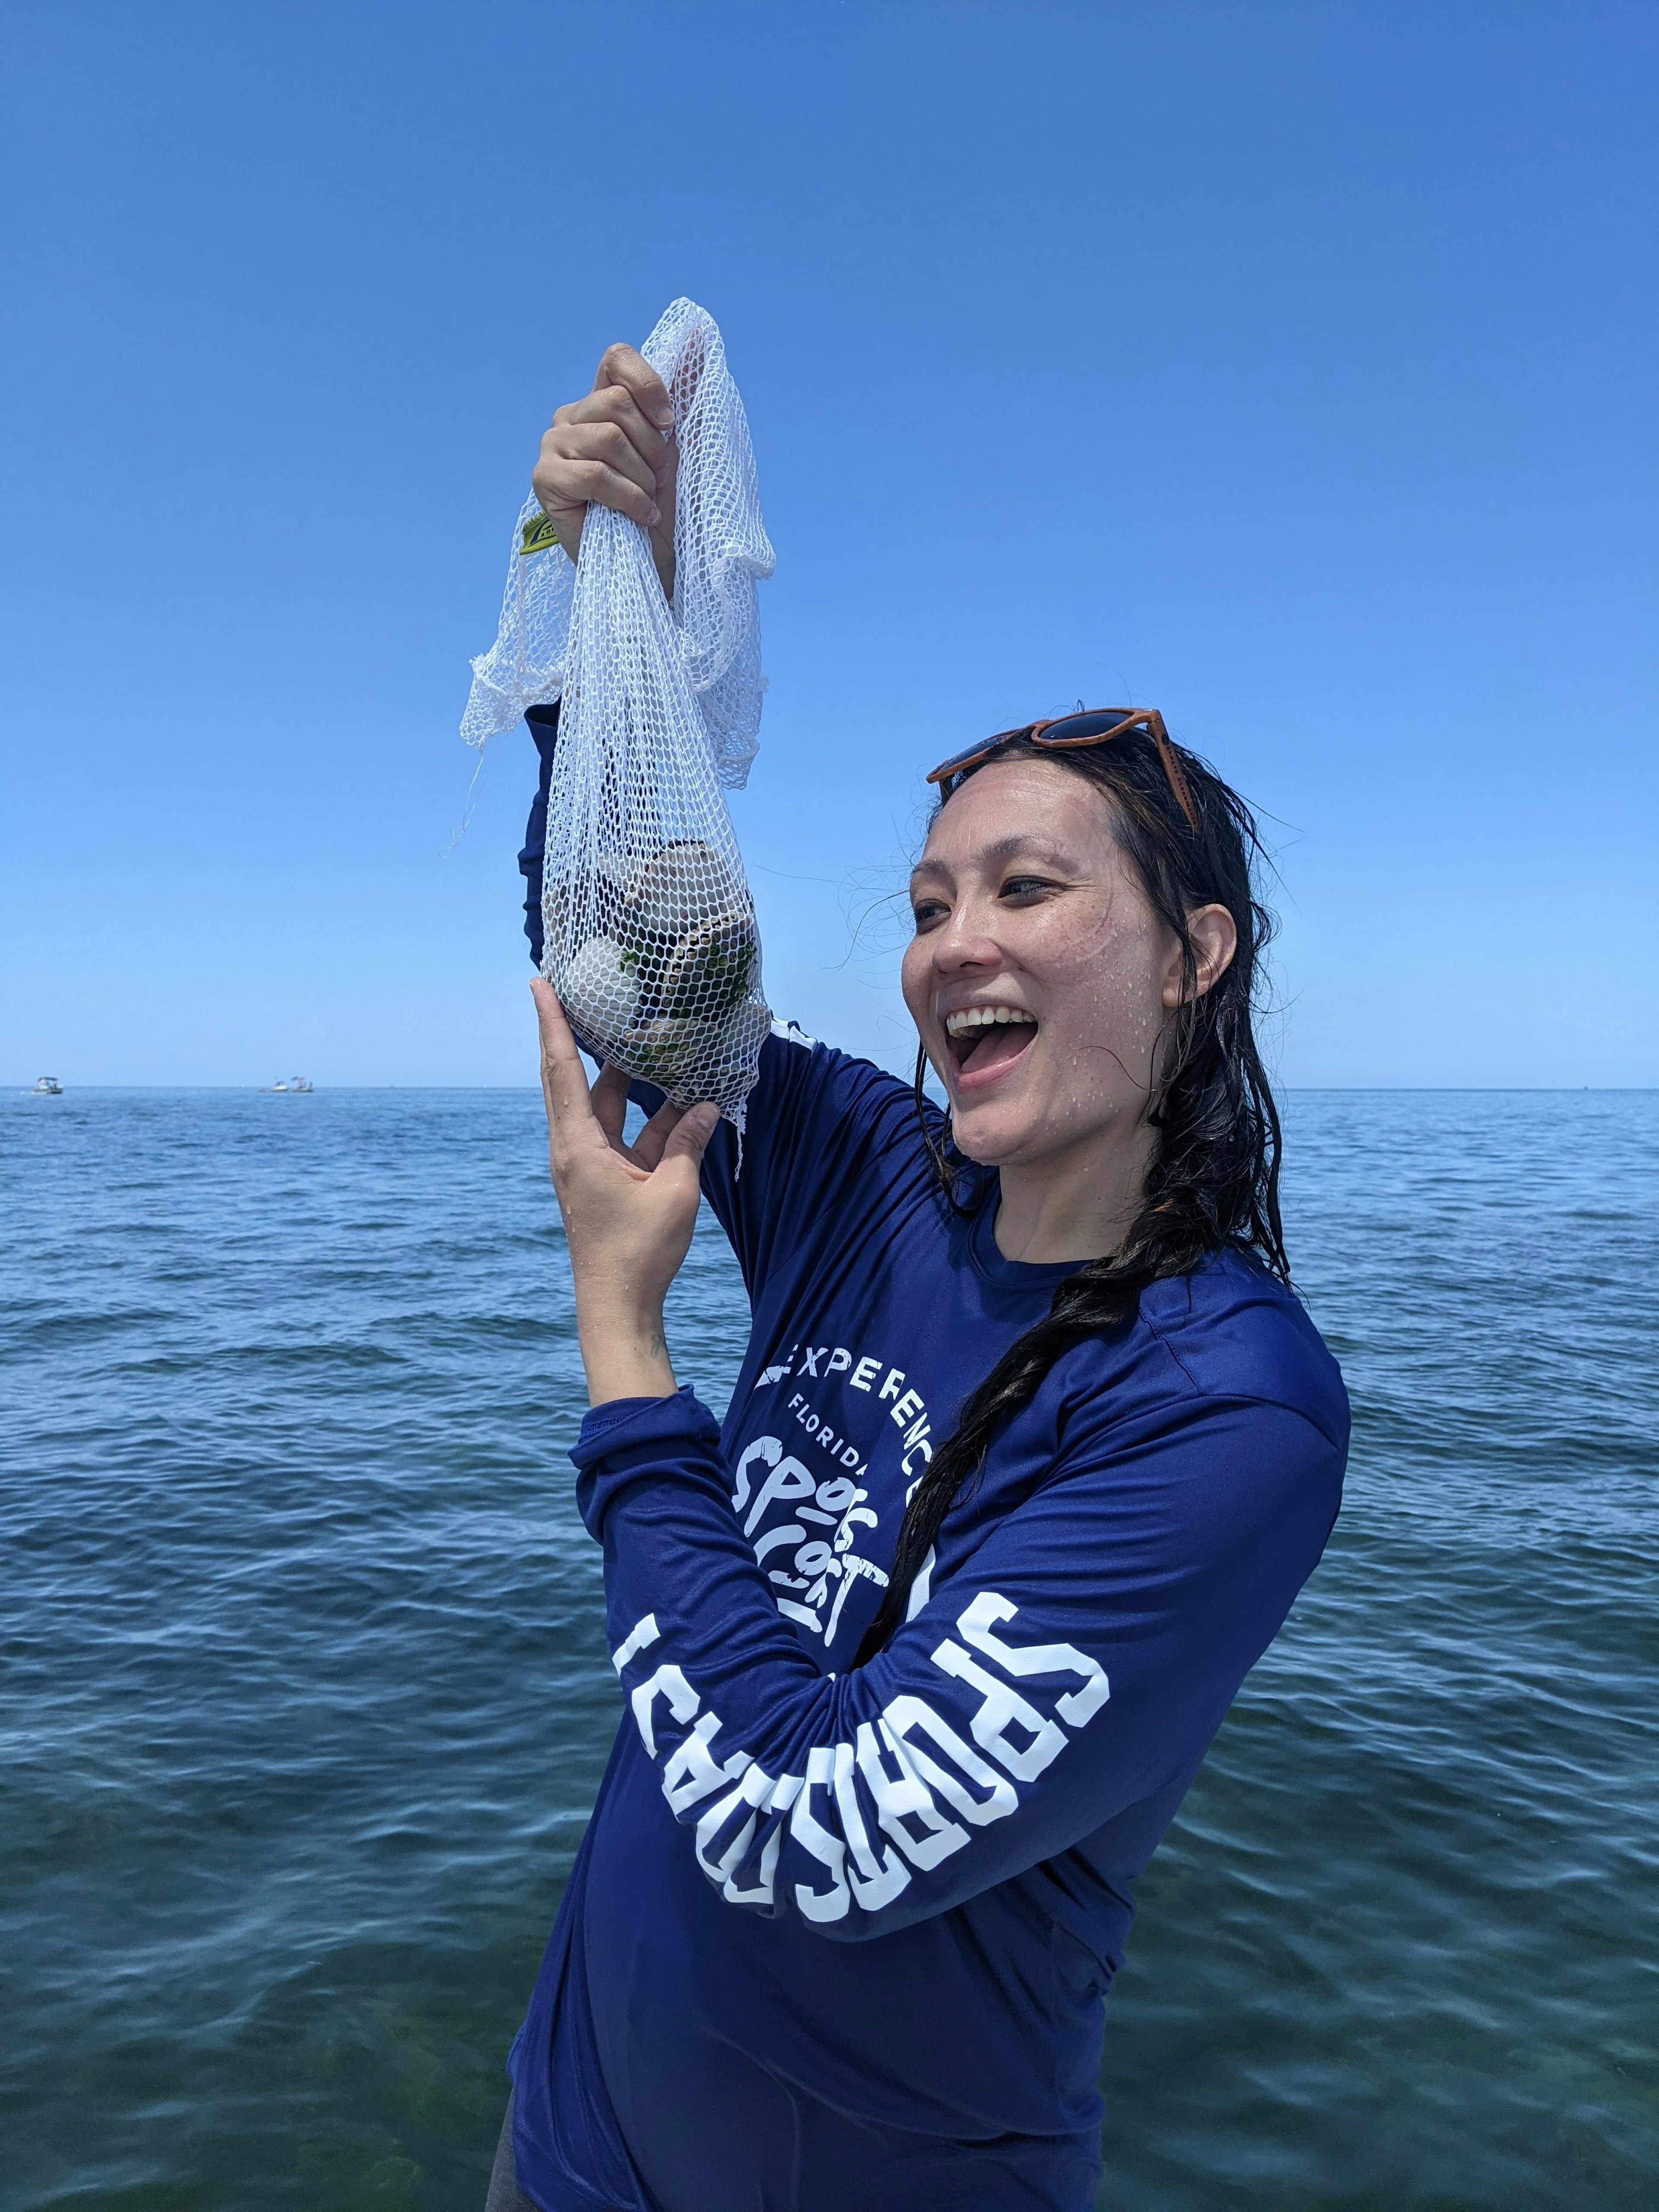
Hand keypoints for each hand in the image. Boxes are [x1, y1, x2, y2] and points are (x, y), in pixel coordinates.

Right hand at [531, 342, 679, 599]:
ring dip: (641, 477)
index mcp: (600, 402)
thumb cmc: (660, 509)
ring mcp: (553, 445)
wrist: (650, 565)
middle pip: (617, 404)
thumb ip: (673, 401)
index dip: (647, 383)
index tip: (669, 423)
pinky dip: (628, 498)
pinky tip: (638, 515)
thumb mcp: (675, 451)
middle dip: (651, 448)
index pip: (616, 359)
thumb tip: (700, 334)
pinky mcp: (545, 479)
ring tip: (646, 502)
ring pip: (608, 437)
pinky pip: (595, 473)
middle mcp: (572, 416)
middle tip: (657, 482)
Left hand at [532, 979, 718, 1405]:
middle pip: (574, 1078)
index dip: (552, 1023)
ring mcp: (587, 1164)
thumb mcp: (674, 1192)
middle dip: (580, 1036)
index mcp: (579, 1145)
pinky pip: (624, 1133)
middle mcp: (574, 1147)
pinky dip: (647, 1117)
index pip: (561, 1069)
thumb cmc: (639, 1252)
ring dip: (629, 1079)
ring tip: (654, 1043)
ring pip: (605, 1106)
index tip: (539, 983)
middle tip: (589, 995)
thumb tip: (706, 1104)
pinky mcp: (603, 1179)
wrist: (616, 1306)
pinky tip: (680, 1103)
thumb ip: (688, 1144)